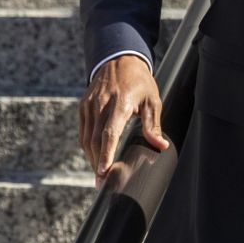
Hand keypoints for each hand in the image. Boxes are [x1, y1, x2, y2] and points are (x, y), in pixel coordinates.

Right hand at [79, 54, 167, 179]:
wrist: (119, 59)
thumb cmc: (139, 81)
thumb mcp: (152, 100)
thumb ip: (153, 125)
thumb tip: (160, 146)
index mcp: (121, 103)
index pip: (110, 132)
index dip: (106, 153)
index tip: (103, 171)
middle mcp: (101, 104)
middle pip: (95, 140)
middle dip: (97, 164)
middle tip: (102, 183)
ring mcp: (89, 105)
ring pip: (86, 138)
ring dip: (91, 158)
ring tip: (99, 175)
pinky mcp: (83, 106)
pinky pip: (83, 131)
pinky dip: (87, 146)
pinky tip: (95, 157)